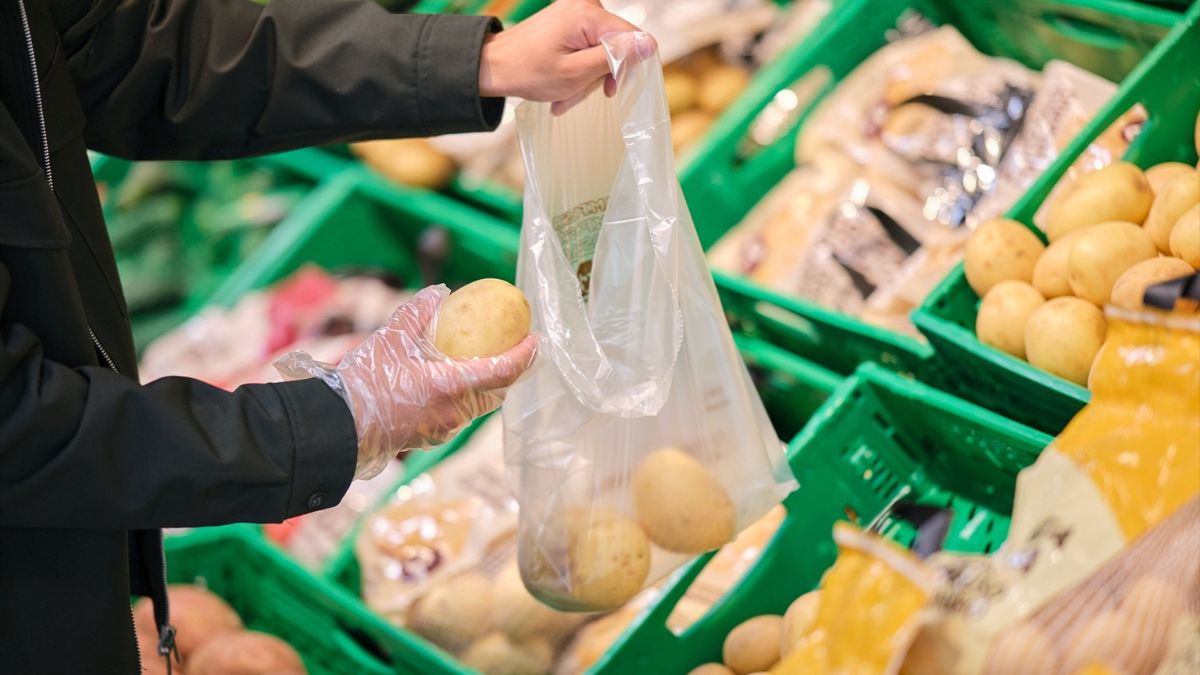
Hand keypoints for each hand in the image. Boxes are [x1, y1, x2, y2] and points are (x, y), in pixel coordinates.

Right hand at [275, 285, 536, 479]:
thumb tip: (441, 291)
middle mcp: (455, 413)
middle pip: (497, 394)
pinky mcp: (430, 437)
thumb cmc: (363, 383)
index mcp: (452, 387)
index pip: (504, 372)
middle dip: (509, 372)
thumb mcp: (390, 339)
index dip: (525, 355)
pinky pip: (458, 415)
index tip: (536, 339)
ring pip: (478, 407)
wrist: (336, 428)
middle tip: (511, 348)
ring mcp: (443, 429)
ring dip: (485, 386)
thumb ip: (418, 313)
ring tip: (480, 361)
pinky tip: (447, 381)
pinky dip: (463, 397)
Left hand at [478, 0, 655, 114]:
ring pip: (603, 51)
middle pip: (617, 46)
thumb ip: (614, 58)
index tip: (610, 90)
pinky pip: (589, 48)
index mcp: (588, 14)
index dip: (628, 68)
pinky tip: (563, 84)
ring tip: (564, 95)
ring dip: (587, 79)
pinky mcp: (571, 20)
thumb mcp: (576, 73)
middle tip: (575, 96)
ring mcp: (578, 11)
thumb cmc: (527, 72)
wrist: (493, 66)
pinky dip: (578, 70)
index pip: (633, 39)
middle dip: (600, 77)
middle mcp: (586, 5)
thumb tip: (649, 45)